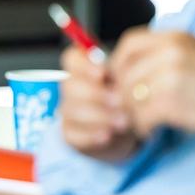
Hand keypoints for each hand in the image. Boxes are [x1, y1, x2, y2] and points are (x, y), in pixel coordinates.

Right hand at [58, 44, 138, 162]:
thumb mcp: (127, 83)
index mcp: (84, 69)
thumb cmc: (125, 99)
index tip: (102, 73)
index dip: (84, 65)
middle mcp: (72, 87)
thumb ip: (121, 75)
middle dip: (96, 94)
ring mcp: (68, 111)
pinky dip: (91, 135)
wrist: (124, 129)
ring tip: (122, 121)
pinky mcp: (69, 133)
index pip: (72, 59)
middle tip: (120, 101)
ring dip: (99, 116)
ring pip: (72, 110)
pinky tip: (107, 135)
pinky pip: (73, 133)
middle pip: (69, 85)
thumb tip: (123, 74)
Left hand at [109, 29, 194, 138]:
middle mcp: (169, 52)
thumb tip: (133, 67)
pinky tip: (151, 130)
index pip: (130, 44)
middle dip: (123, 94)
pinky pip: (143, 115)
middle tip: (128, 108)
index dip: (117, 62)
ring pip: (131, 96)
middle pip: (126, 73)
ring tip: (141, 121)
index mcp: (174, 37)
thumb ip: (165, 54)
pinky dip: (143, 126)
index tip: (118, 78)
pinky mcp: (173, 103)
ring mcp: (170, 77)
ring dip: (132, 112)